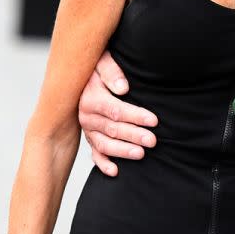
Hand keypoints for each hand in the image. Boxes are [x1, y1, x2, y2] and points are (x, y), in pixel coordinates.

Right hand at [78, 51, 157, 175]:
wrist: (80, 74)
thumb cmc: (97, 66)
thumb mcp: (102, 61)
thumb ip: (111, 72)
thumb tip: (123, 88)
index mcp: (91, 98)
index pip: (115, 110)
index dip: (135, 116)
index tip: (154, 121)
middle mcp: (87, 116)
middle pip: (112, 129)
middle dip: (133, 135)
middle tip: (153, 141)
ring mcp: (88, 128)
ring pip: (104, 144)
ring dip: (122, 151)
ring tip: (141, 154)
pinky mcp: (89, 136)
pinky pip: (94, 153)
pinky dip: (103, 163)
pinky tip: (115, 172)